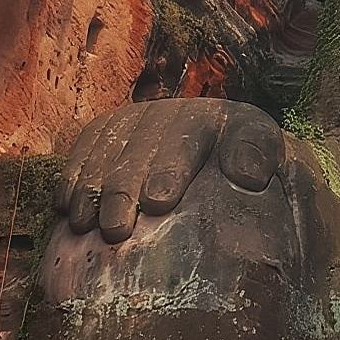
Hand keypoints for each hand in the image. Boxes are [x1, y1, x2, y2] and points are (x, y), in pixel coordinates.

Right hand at [54, 98, 284, 243]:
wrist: (232, 159)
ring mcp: (142, 117)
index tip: (159, 201)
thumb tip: (248, 175)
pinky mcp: (112, 128)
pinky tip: (66, 205)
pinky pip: (87, 144)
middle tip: (116, 227)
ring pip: (110, 144)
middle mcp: (181, 111)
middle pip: (144, 143)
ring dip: (93, 184)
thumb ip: (263, 165)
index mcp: (227, 119)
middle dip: (124, 185)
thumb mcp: (272, 168)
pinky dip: (74, 173)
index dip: (171, 165)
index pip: (192, 136)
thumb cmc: (253, 177)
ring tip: (84, 223)